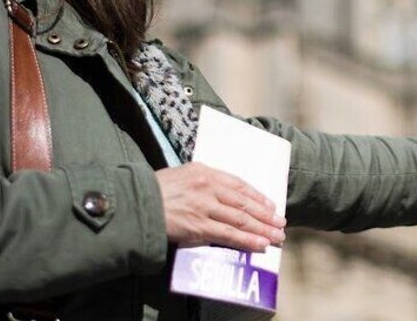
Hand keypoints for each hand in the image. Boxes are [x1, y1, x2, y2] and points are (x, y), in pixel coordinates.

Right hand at [155, 162, 285, 251]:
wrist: (136, 203)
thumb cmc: (157, 190)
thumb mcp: (183, 174)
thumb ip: (204, 181)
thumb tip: (222, 193)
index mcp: (206, 172)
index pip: (239, 185)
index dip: (258, 196)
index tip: (271, 205)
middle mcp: (209, 187)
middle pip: (244, 202)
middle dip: (265, 215)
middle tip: (280, 223)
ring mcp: (205, 207)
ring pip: (241, 219)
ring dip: (262, 229)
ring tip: (276, 236)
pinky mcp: (198, 226)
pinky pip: (228, 234)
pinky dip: (246, 240)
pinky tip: (260, 244)